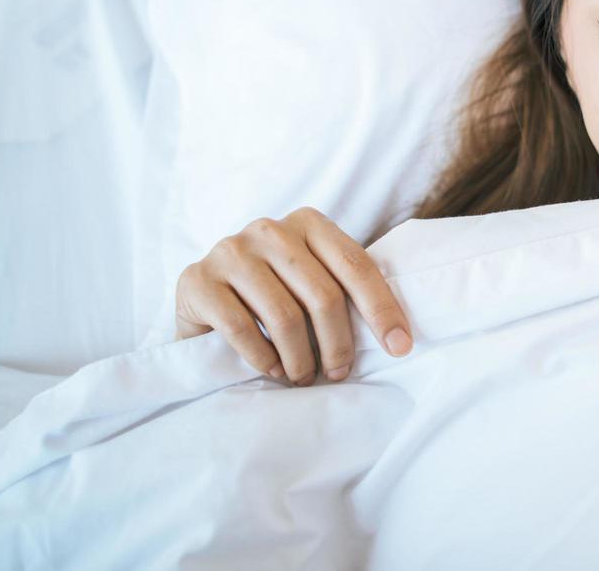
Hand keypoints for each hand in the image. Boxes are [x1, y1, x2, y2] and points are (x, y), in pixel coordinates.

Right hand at [174, 206, 413, 384]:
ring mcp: (230, 251)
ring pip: (285, 316)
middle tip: (338, 373)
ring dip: (301, 359)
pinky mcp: (197, 279)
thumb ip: (342, 289)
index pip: (356, 265)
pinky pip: (242, 329)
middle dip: (339, 344)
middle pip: (323, 295)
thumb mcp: (310, 280)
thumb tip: (397, 335)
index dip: (382, 309)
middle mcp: (269, 229)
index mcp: (308, 222)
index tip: (401, 347)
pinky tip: (273, 370)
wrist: (201, 302)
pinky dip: (264, 358)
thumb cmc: (271, 294)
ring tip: (304, 377)